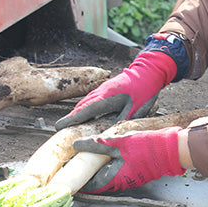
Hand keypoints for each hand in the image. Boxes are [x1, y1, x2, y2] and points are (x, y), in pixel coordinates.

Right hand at [54, 51, 176, 129]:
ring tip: (68, 123)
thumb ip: (121, 122)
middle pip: (81, 106)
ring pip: (85, 102)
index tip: (58, 126)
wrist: (149, 71)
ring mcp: (103, 88)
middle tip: (60, 128)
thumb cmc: (144, 90)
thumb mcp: (135, 111)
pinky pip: (91, 99)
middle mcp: (101, 92)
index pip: (84, 111)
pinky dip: (85, 107)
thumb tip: (110, 135)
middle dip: (70, 117)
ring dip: (76, 112)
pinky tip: (85, 112)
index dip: (71, 120)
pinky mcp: (106, 88)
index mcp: (106, 97)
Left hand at [72, 126, 184, 192]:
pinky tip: (109, 154)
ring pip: (108, 176)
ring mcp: (129, 179)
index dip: (77, 179)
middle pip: (98, 181)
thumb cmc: (148, 146)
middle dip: (87, 173)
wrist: (171, 149)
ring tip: (89, 157)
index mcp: (114, 178)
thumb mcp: (118, 141)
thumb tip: (78, 146)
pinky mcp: (136, 173)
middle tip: (76, 162)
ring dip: (98, 168)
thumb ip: (97, 144)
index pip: (90, 185)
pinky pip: (118, 172)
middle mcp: (121, 183)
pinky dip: (110, 165)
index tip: (67, 173)